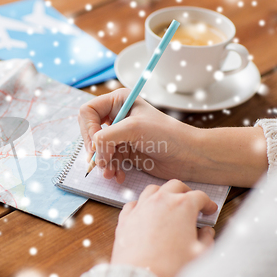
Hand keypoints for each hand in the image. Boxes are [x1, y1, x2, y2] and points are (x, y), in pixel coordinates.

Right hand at [79, 88, 198, 182]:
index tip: (96, 144)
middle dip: (95, 149)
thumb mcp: (133, 129)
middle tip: (101, 162)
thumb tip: (93, 152)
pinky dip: (110, 169)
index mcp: (118, 101)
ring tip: (110, 173)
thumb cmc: (167, 135)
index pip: (88, 111)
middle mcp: (117, 116)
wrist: (188, 156)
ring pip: (97, 149)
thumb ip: (106, 137)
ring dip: (102, 163)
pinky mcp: (124, 151)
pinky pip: (107, 160)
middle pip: (89, 132)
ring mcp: (120, 135)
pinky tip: (119, 175)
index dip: (88, 128)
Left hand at [111, 180, 217, 276]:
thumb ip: (207, 239)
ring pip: (153, 189)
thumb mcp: (200, 254)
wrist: (141, 275)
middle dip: (186, 192)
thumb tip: (206, 232)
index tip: (209, 210)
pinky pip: (134, 203)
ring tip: (168, 204)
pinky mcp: (126, 217)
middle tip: (191, 203)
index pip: (199, 196)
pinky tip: (146, 213)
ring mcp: (141, 207)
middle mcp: (160, 201)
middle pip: (175, 185)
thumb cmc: (171, 266)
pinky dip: (142, 205)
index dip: (207, 203)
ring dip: (163, 194)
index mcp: (182, 206)